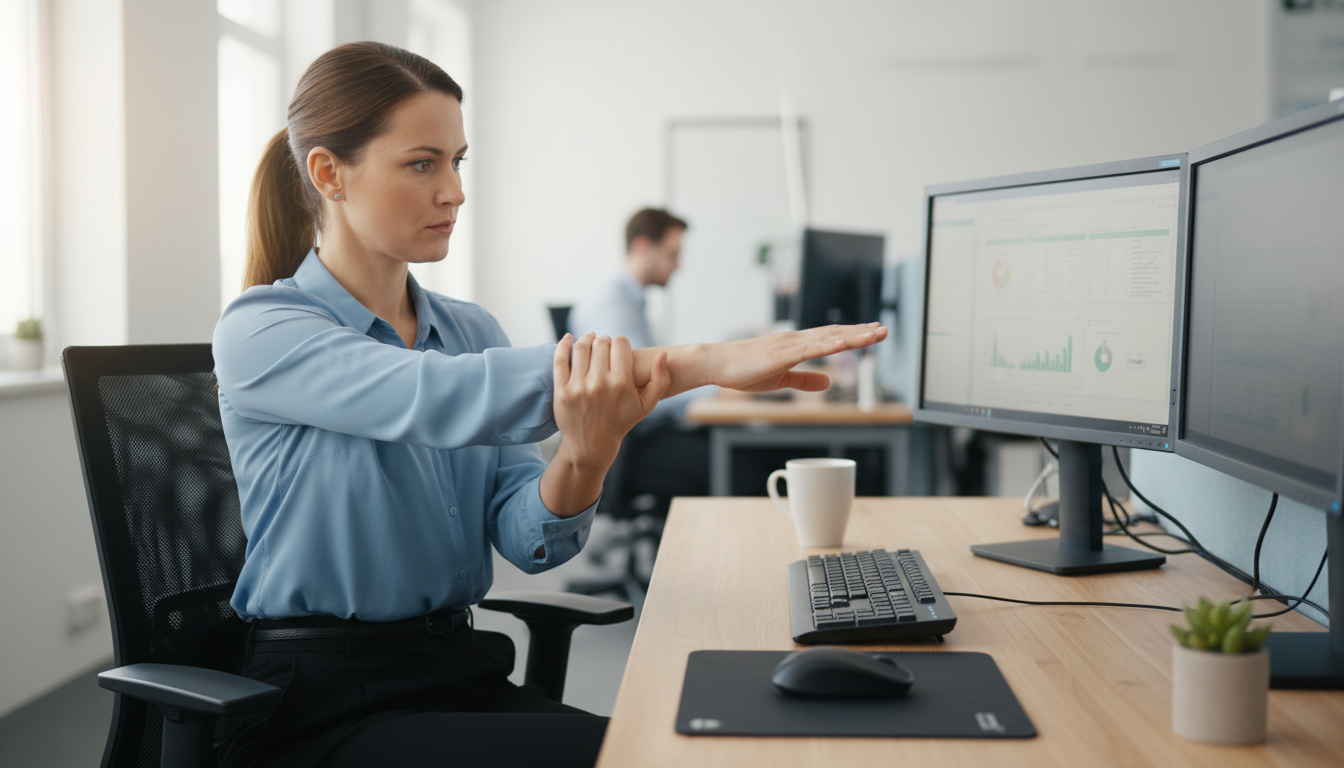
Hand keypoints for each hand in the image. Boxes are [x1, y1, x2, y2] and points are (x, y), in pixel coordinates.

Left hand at [540, 333, 671, 516]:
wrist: (592, 445)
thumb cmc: (621, 421)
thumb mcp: (646, 405)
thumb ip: (660, 379)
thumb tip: (663, 354)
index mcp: (621, 384)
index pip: (620, 343)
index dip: (621, 342)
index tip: (619, 349)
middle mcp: (600, 383)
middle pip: (601, 343)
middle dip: (605, 341)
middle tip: (605, 347)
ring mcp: (578, 387)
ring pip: (581, 347)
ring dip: (586, 339)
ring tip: (590, 340)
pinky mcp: (562, 391)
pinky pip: (560, 359)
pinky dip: (563, 345)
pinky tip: (568, 339)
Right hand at [701, 323, 887, 391]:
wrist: (716, 364)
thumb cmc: (742, 370)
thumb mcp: (780, 378)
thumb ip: (804, 379)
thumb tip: (829, 381)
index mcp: (795, 345)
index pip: (831, 337)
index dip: (854, 335)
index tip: (874, 333)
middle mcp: (796, 339)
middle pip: (835, 334)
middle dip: (861, 332)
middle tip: (884, 329)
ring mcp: (789, 345)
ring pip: (829, 338)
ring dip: (854, 336)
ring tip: (875, 333)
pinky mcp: (782, 354)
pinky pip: (811, 349)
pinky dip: (831, 345)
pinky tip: (846, 343)